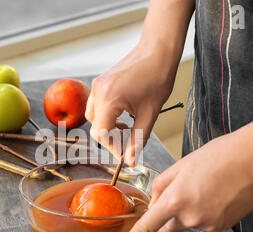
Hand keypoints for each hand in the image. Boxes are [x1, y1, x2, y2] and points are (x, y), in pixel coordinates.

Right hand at [85, 44, 176, 165]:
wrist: (157, 50)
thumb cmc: (157, 77)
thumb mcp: (149, 114)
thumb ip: (137, 140)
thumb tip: (129, 160)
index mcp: (108, 99)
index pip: (101, 134)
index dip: (113, 148)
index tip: (126, 154)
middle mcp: (98, 91)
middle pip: (96, 127)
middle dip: (111, 138)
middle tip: (130, 141)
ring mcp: (97, 85)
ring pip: (94, 117)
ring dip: (109, 127)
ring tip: (128, 127)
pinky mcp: (100, 82)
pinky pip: (97, 105)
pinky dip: (107, 115)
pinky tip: (124, 115)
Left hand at [116, 132, 252, 231]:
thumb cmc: (220, 155)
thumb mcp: (181, 164)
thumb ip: (161, 185)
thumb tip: (155, 200)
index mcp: (176, 199)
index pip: (148, 227)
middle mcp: (191, 217)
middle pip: (166, 229)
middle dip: (165, 219)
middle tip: (177, 197)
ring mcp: (209, 224)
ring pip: (188, 224)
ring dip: (189, 212)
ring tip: (204, 187)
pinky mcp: (224, 226)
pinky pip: (205, 223)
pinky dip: (206, 212)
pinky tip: (217, 194)